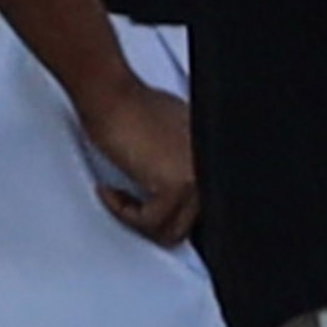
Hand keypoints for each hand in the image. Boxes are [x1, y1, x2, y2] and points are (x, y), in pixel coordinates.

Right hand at [71, 70, 202, 248]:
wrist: (112, 96)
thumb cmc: (130, 109)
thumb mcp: (169, 134)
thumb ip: (180, 160)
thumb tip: (172, 186)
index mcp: (214, 155)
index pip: (204, 208)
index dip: (173, 213)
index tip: (145, 205)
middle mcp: (213, 167)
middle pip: (191, 223)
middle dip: (156, 222)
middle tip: (129, 207)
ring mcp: (199, 177)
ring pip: (173, 229)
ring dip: (139, 221)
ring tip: (120, 197)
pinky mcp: (177, 185)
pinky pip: (151, 222)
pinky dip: (125, 213)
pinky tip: (111, 191)